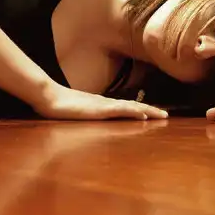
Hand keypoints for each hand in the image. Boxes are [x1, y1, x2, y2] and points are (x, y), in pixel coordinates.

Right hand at [35, 84, 168, 120]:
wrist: (47, 96)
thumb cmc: (57, 105)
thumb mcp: (73, 113)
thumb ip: (81, 114)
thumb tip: (85, 118)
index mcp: (100, 105)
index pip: (124, 107)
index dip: (140, 110)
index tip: (153, 114)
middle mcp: (104, 103)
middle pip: (132, 105)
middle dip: (150, 110)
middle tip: (166, 115)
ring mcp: (102, 105)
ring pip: (131, 106)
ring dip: (148, 110)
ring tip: (163, 115)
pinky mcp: (99, 109)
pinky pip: (121, 110)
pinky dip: (134, 111)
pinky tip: (144, 115)